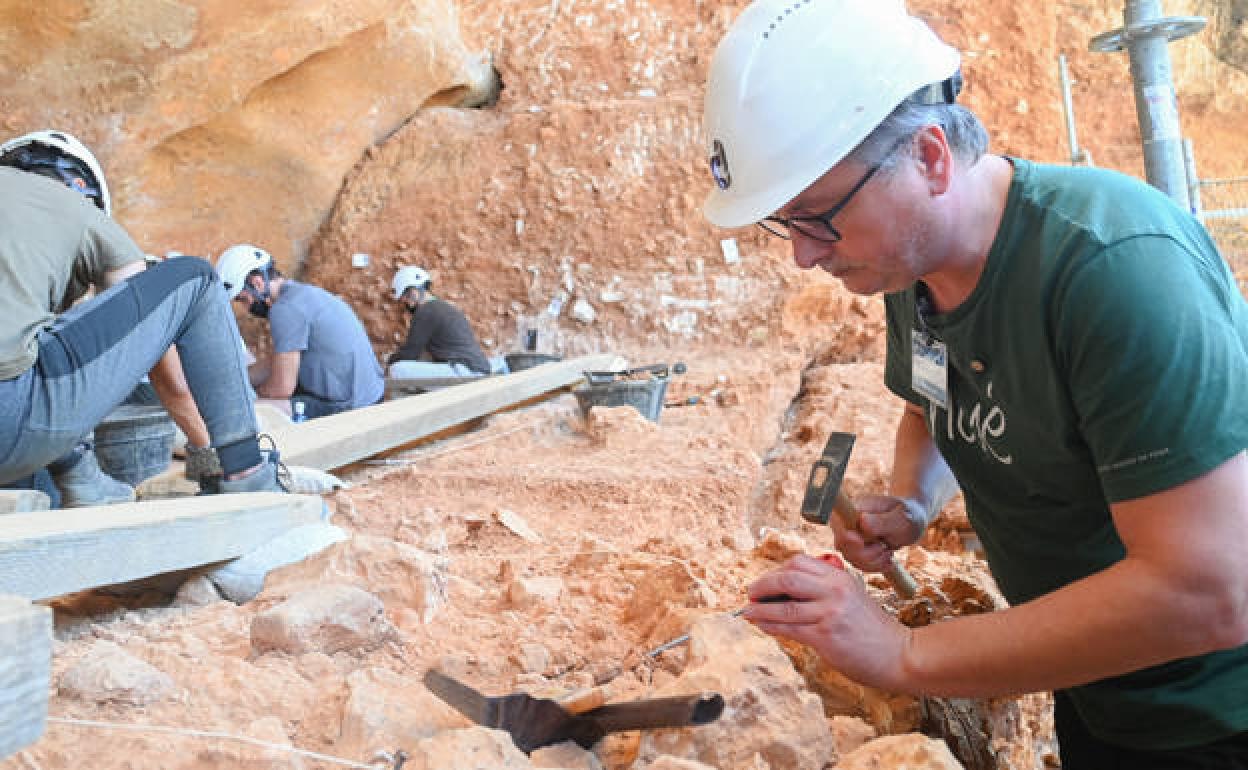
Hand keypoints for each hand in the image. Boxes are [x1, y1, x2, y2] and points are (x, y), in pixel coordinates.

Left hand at [743, 554, 910, 690]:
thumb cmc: (873, 630)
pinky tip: (760, 625)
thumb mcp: (852, 597)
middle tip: (751, 593)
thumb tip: (786, 594)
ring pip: (782, 606)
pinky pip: (788, 628)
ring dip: (759, 609)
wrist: (899, 655)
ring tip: (747, 612)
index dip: (777, 571)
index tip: (766, 582)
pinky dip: (769, 626)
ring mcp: (829, 613)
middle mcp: (834, 590)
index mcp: (840, 577)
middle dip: (762, 585)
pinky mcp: (825, 636)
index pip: (799, 563)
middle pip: (786, 578)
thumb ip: (824, 591)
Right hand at [831, 494, 925, 573]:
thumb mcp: (902, 518)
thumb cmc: (907, 515)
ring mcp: (848, 536)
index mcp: (854, 508)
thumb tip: (862, 521)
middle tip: (885, 548)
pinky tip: (887, 559)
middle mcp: (846, 521)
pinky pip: (858, 563)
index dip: (846, 537)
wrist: (909, 520)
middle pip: (843, 545)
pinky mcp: (854, 548)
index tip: (860, 542)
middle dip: (866, 554)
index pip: (839, 525)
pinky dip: (874, 566)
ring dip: (873, 562)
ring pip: (850, 558)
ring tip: (888, 552)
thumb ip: (883, 521)